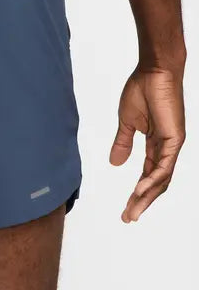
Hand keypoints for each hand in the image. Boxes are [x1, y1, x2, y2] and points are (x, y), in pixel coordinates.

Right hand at [110, 66, 184, 222]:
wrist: (154, 72)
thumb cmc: (142, 90)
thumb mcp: (126, 122)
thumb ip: (122, 143)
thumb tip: (115, 163)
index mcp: (155, 144)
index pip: (148, 175)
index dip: (137, 193)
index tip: (126, 209)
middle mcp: (166, 148)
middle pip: (156, 183)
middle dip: (142, 202)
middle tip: (128, 218)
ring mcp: (172, 145)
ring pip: (162, 179)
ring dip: (146, 197)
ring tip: (132, 211)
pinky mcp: (175, 139)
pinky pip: (164, 166)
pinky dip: (152, 180)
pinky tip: (141, 191)